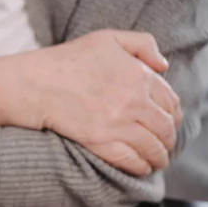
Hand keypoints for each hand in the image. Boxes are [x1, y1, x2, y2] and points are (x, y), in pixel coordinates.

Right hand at [1, 30, 181, 175]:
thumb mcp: (108, 39)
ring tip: (157, 161)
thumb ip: (142, 45)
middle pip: (164, 127)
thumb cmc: (67, 59)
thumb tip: (163, 66)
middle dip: (168, 140)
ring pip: (152, 147)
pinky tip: (141, 168)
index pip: (170, 102)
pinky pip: (131, 159)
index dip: (172, 116)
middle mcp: (134, 100)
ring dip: (158, 157)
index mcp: (139, 75)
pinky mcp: (101, 141)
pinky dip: (140, 166)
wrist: (35, 83)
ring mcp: (118, 123)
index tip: (168, 123)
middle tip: (164, 146)